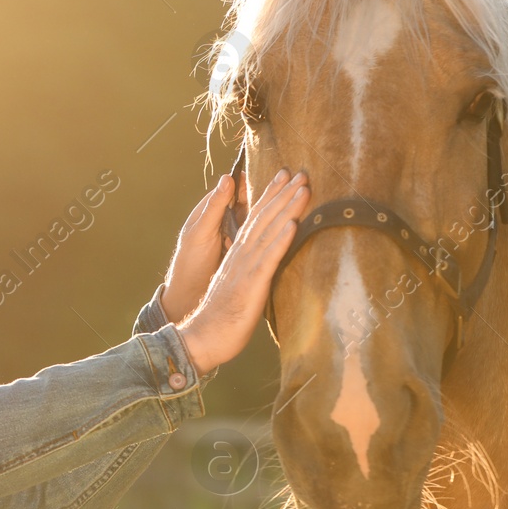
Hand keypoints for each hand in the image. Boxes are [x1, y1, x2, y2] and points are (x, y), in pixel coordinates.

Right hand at [174, 169, 309, 375]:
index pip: (255, 219)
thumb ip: (248, 270)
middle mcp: (241, 255)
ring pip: (268, 232)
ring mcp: (246, 268)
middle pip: (263, 218)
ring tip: (303, 188)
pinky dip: (280, 241)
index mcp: (237, 254)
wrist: (203, 336)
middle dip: (283, 193)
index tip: (284, 177)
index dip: (271, 196)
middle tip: (300, 172)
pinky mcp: (252, 284)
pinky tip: (293, 225)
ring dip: (287, 208)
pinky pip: (268, 259)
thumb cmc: (222, 317)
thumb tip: (261, 263)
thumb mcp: (238, 286)